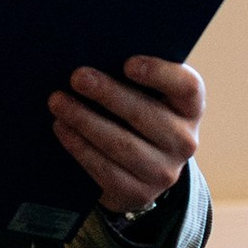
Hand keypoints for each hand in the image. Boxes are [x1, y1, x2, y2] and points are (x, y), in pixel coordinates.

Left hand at [48, 57, 203, 216]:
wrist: (139, 168)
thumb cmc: (137, 112)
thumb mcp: (146, 93)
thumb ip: (131, 76)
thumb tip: (92, 54)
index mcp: (190, 107)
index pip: (187, 87)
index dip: (160, 74)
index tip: (128, 63)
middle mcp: (184, 140)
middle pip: (146, 115)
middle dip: (108, 94)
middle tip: (77, 77)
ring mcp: (164, 171)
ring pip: (122, 144)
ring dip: (85, 121)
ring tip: (58, 102)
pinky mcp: (139, 193)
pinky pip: (105, 169)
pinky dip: (80, 147)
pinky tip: (62, 128)